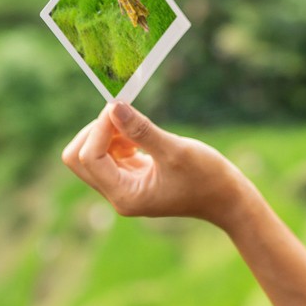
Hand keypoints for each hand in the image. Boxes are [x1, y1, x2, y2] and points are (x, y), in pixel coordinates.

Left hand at [61, 98, 252, 225]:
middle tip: (123, 118)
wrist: (227, 199)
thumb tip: (113, 106)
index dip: (99, 128)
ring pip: (90, 154)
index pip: (88, 158)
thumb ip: (141, 130)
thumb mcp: (175, 150)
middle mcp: (117, 195)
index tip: (120, 107)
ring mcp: (122, 187)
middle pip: (78, 159)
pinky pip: (107, 154)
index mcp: (124, 196)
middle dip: (94, 132)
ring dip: (106, 134)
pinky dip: (116, 139)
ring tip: (136, 130)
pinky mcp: (130, 178)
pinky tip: (139, 138)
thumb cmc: (207, 178)